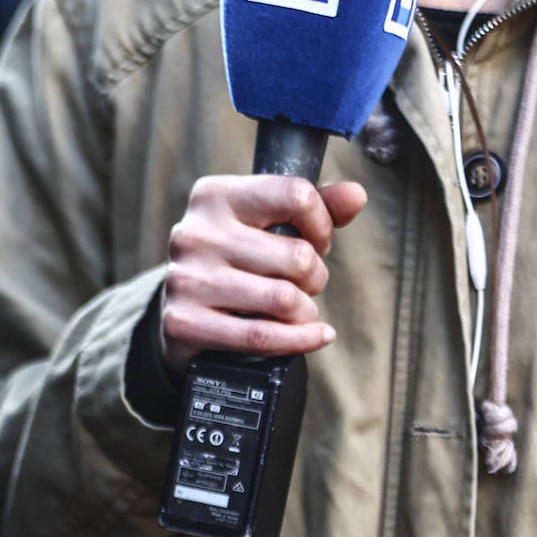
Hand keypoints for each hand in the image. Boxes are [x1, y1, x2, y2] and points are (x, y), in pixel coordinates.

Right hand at [159, 175, 367, 373]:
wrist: (180, 312)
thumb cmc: (233, 261)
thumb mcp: (267, 223)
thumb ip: (315, 207)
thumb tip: (356, 195)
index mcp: (214, 196)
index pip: (296, 196)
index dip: (322, 224)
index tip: (316, 241)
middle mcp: (194, 233)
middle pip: (298, 256)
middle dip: (315, 276)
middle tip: (302, 283)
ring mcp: (187, 279)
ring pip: (284, 299)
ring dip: (305, 312)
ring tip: (296, 310)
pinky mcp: (185, 322)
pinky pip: (263, 336)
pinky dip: (300, 340)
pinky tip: (313, 335)